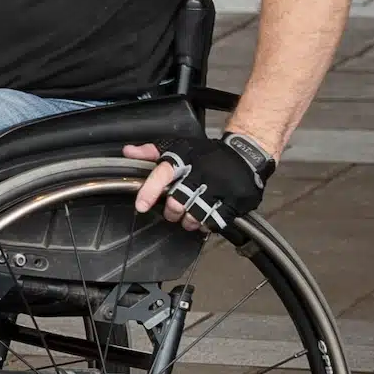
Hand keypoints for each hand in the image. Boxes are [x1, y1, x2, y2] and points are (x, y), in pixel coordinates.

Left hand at [124, 136, 266, 231]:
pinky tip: (204, 221)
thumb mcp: (180, 148)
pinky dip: (207, 225)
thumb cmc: (208, 154)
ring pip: (196, 213)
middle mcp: (202, 172)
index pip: (163, 173)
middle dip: (171, 211)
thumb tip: (127, 152)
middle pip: (178, 200)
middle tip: (172, 212)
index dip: (149, 191)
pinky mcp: (236, 200)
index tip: (141, 206)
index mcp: (185, 158)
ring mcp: (221, 187)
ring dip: (188, 221)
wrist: (246, 153)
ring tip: (188, 220)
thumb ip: (152, 152)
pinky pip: (217, 220)